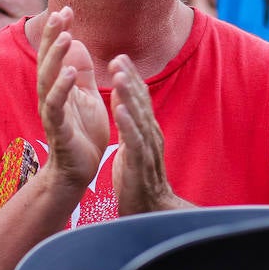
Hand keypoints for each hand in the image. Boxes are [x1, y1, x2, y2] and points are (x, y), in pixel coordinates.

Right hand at [36, 8, 109, 189]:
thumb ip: (81, 70)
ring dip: (55, 57)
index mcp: (58, 85)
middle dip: (51, 36)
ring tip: (65, 36)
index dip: (58, 30)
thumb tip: (76, 42)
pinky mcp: (58, 128)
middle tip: (60, 14)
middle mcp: (50, 94)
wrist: (81, 169)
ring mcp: (51, 111)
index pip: (55, 52)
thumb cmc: (83, 131)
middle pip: (46, 60)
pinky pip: (56, 105)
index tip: (67, 9)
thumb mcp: (86, 94)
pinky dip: (62, 88)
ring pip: (48, 79)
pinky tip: (71, 73)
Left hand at [109, 54, 181, 214]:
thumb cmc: (139, 178)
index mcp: (147, 130)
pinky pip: (135, 141)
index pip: (140, 99)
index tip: (120, 57)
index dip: (131, 78)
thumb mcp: (133, 144)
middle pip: (141, 103)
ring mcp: (147, 150)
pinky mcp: (140, 165)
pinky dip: (128, 124)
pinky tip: (119, 110)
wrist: (150, 212)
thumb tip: (123, 96)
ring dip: (129, 96)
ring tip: (119, 76)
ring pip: (139, 117)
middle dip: (130, 79)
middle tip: (118, 58)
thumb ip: (130, 121)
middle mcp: (150, 135)